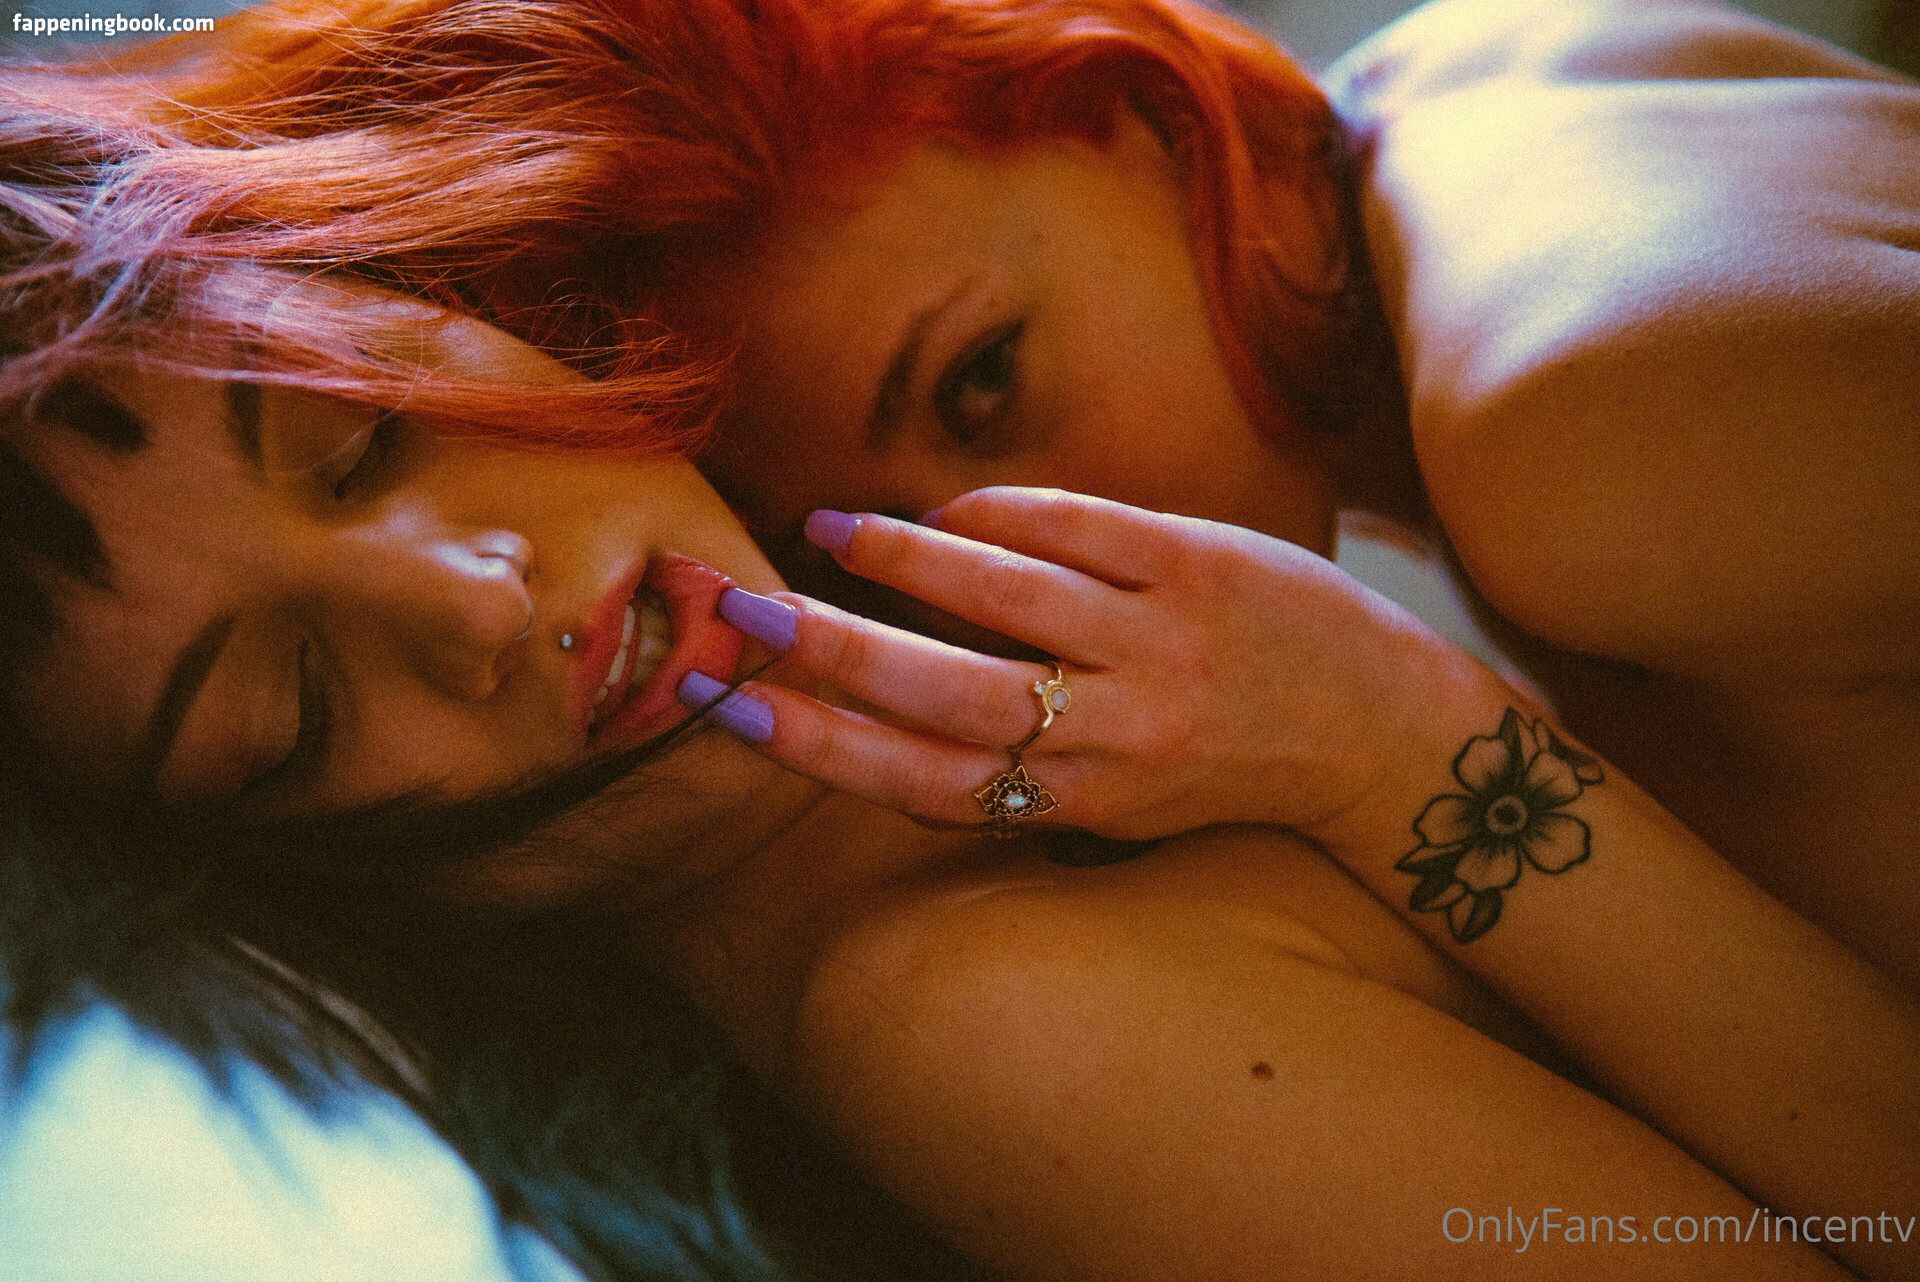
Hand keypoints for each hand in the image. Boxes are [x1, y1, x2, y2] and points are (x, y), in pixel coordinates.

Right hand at [687, 488, 1476, 842]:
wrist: (1384, 734)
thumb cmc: (1230, 764)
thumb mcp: (1121, 797)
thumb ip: (1018, 761)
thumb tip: (887, 697)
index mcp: (1086, 803)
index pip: (926, 781)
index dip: (819, 747)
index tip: (734, 708)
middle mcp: (1117, 733)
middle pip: (944, 695)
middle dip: (831, 652)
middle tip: (748, 609)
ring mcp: (1162, 644)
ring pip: (1001, 594)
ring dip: (899, 560)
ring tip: (829, 535)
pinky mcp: (1200, 565)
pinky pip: (1073, 526)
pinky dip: (992, 514)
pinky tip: (946, 513)